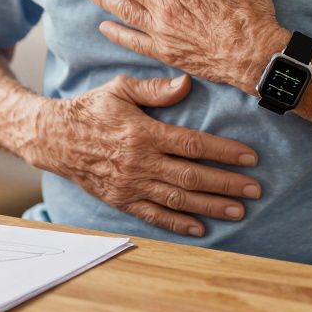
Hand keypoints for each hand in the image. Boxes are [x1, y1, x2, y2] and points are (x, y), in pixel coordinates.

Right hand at [27, 73, 261, 236]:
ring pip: (178, 200)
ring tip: (239, 211)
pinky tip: (201, 228)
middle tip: (256, 189)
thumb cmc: (91, 109)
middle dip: (227, 184)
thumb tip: (187, 83)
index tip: (250, 157)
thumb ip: (154, 89)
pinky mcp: (121, 200)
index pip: (193, 145)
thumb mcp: (119, 89)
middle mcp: (140, 162)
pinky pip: (154, 215)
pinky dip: (178, 224)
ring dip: (211, 207)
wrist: (55, 138)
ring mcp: (130, 184)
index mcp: (143, 133)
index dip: (224, 152)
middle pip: (192, 177)